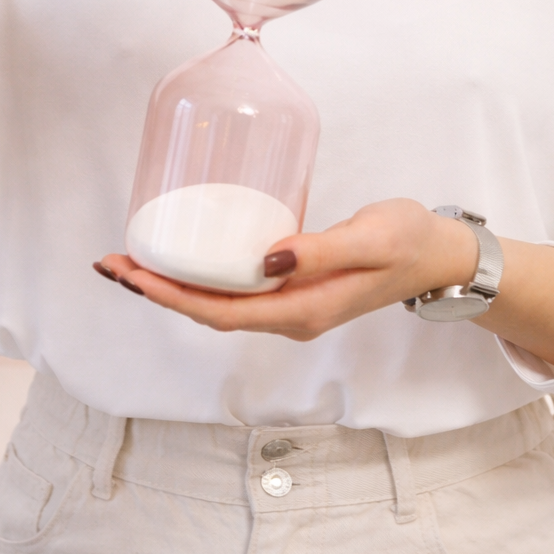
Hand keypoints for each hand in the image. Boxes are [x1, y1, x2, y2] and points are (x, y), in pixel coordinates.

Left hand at [96, 199, 479, 340]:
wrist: (439, 254)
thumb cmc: (407, 240)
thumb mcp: (369, 238)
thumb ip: (320, 249)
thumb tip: (266, 258)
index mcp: (302, 310)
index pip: (220, 311)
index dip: (170, 295)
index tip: (131, 273)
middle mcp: (290, 314)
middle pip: (209, 311)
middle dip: (158, 289)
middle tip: (113, 262)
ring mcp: (291, 304)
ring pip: (219, 302)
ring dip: (174, 284)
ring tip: (134, 260)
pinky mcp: (294, 286)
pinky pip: (236, 288)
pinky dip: (202, 274)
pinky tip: (187, 253)